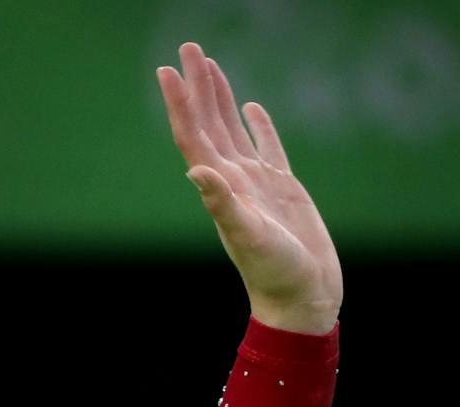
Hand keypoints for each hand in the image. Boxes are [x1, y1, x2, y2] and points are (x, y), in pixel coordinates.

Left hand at [158, 41, 340, 333]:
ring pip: (232, 129)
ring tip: (210, 65)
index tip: (167, 70)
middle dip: (197, 86)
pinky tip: (250, 106)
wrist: (300, 297)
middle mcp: (232, 181)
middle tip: (189, 49)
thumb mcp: (249, 237)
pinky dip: (258, 124)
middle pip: (208, 123)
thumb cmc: (275, 273)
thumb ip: (223, 204)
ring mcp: (256, 183)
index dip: (180, 103)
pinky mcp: (281, 187)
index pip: (193, 136)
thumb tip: (197, 171)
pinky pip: (266, 146)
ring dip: (219, 97)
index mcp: (220, 188)